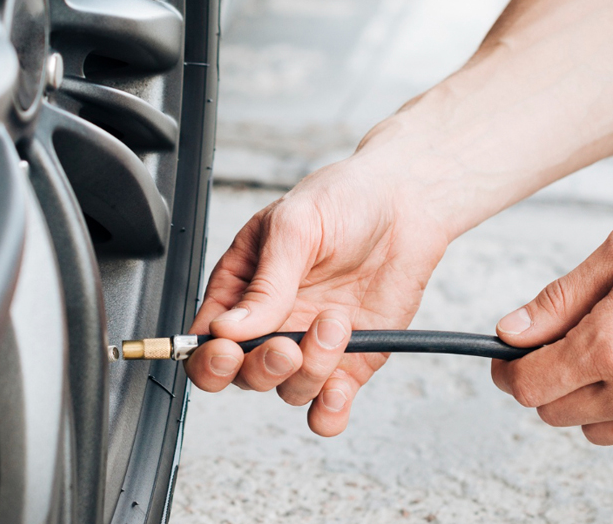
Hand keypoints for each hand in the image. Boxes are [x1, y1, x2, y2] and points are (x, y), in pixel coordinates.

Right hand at [184, 135, 449, 435]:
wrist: (407, 205)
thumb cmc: (343, 200)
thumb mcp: (295, 226)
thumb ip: (264, 282)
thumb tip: (227, 328)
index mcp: (241, 286)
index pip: (205, 339)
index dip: (209, 357)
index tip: (228, 350)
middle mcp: (271, 321)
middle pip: (242, 375)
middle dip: (262, 367)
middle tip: (287, 345)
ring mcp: (309, 344)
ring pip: (287, 390)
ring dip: (310, 371)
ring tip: (336, 323)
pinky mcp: (349, 361)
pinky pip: (328, 407)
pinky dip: (329, 412)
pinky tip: (338, 391)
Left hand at [492, 206, 612, 450]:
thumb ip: (559, 299)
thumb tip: (512, 330)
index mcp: (612, 345)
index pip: (528, 384)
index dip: (507, 369)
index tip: (507, 357)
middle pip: (554, 411)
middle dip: (546, 379)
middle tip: (562, 346)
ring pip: (595, 430)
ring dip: (587, 398)